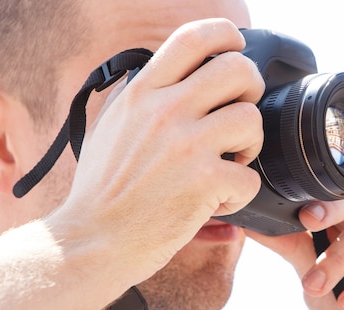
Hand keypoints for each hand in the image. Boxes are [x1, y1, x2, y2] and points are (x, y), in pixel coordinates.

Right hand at [52, 18, 264, 288]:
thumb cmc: (101, 190)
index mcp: (141, 93)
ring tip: (230, 164)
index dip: (226, 35)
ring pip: (252, 120)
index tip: (236, 47)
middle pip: (238, 70)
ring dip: (250, 145)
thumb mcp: (111, 128)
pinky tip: (219, 202)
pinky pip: (250, 177)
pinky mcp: (203, 182)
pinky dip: (241, 194)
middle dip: (250, 92)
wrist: (91, 241)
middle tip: (238, 118)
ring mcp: (185, 145)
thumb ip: (140, 97)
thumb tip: (171, 76)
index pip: (193, 38)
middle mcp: (164, 111)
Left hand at [246, 186, 343, 309]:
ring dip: (342, 258)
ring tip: (317, 285)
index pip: (339, 190)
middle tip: (309, 232)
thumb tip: (250, 225)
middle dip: (332, 218)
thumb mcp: (309, 268)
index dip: (322, 199)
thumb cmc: (341, 295)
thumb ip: (288, 243)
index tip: (302, 217)